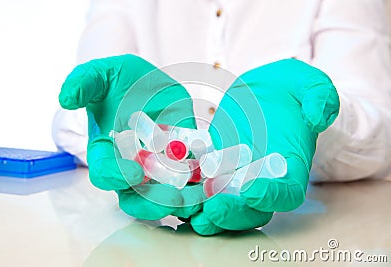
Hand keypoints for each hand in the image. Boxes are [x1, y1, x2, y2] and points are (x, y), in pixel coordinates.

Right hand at [59, 54, 202, 219]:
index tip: (136, 173)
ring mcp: (155, 167)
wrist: (146, 82)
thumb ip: (83, 83)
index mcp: (105, 151)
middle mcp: (128, 165)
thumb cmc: (119, 80)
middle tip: (175, 199)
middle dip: (153, 201)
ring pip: (162, 196)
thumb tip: (65, 98)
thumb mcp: (102, 74)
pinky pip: (188, 182)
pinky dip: (200, 188)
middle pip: (134, 196)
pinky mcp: (180, 162)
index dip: (117, 176)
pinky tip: (215, 186)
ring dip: (181, 201)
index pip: (104, 172)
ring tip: (200, 200)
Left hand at [191, 59, 339, 234]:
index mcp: (290, 164)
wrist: (264, 91)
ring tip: (187, 212)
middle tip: (212, 210)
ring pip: (224, 204)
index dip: (272, 196)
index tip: (253, 191)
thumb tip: (317, 116)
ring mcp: (237, 174)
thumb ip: (318, 97)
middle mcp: (263, 177)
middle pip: (252, 209)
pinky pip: (201, 185)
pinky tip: (170, 193)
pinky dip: (188, 193)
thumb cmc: (289, 88)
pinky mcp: (214, 165)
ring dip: (205, 213)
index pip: (287, 192)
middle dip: (232, 213)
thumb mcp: (308, 83)